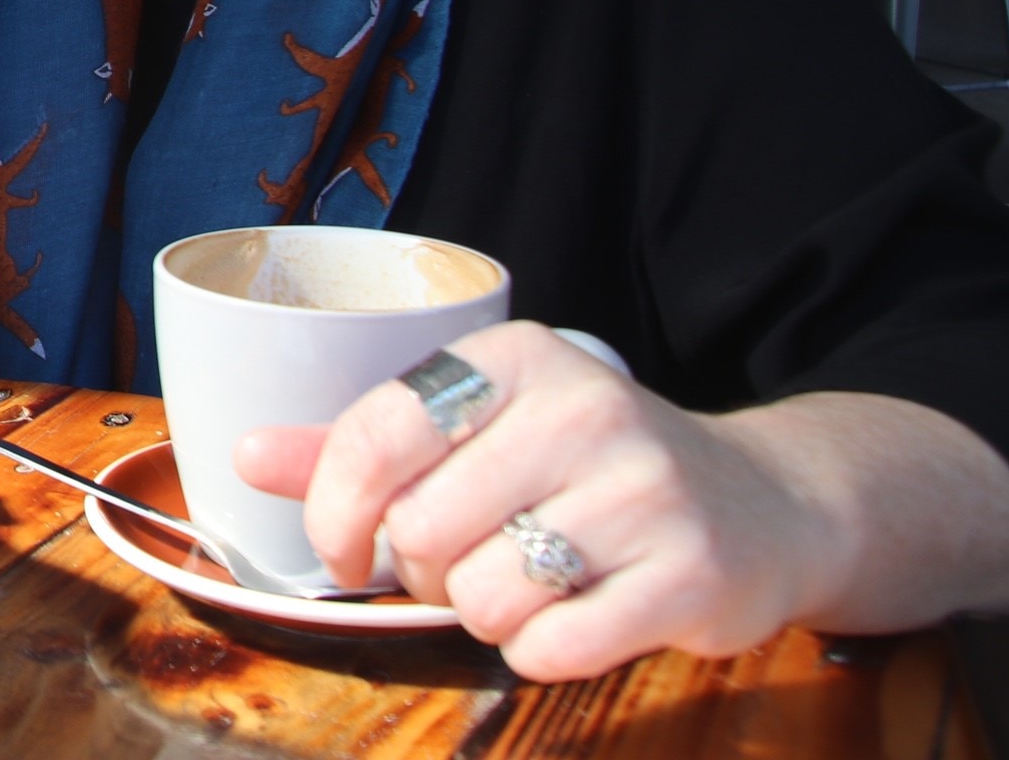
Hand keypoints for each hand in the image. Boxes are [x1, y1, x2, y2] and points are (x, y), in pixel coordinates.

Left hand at [233, 322, 840, 681]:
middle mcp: (583, 409)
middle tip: (471, 559)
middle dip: (426, 570)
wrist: (766, 505)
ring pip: (480, 597)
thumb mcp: (480, 431)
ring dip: (486, 613)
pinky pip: (550, 647)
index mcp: (516, 357)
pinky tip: (578, 612)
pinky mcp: (688, 574)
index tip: (343, 549)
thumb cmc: (589, 469)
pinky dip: (542, 650)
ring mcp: (643, 492)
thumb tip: (242, 454)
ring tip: (534, 579)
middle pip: (421, 533)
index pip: (376, 436)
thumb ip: (358, 447)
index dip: (333, 512)